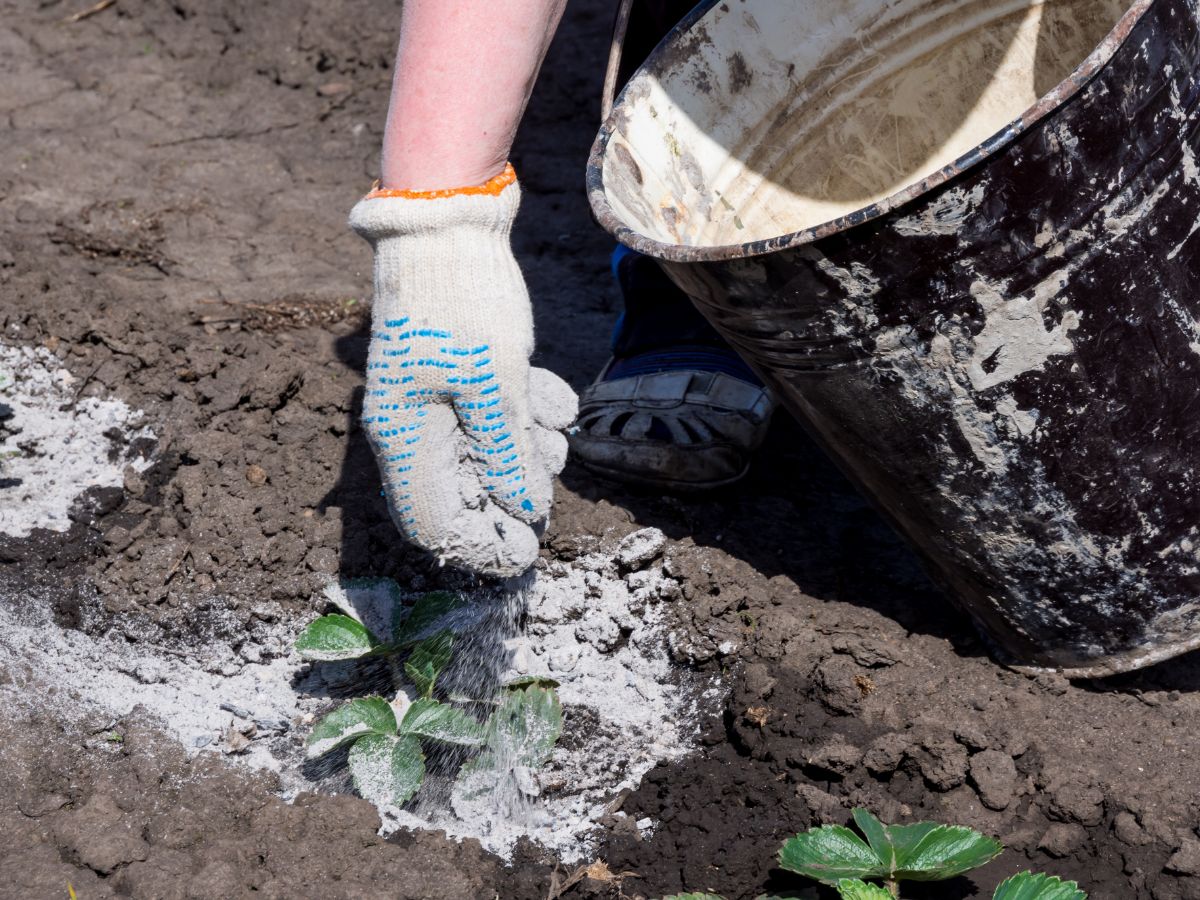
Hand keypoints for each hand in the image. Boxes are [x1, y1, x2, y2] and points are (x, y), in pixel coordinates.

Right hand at [349, 167, 576, 576]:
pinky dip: (524, 412)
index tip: (528, 551)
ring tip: (553, 423)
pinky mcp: (455, 375)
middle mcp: (411, 428)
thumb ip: (507, 454)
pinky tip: (550, 394)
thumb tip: (524, 509)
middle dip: (513, 487)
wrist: (446, 219)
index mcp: (404, 439)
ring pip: (483, 455)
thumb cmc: (463, 301)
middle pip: (463, 493)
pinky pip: (490, 416)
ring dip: (526, 448)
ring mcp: (431, 401)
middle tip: (548, 466)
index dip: (480, 547)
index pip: (433, 525)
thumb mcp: (495, 384)